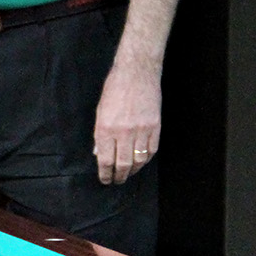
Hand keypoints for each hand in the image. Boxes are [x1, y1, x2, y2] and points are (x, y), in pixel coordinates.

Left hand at [93, 58, 161, 184]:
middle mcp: (124, 132)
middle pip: (123, 164)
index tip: (105, 180)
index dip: (105, 174)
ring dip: (133, 170)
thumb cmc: (114, 90)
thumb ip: (100, 135)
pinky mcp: (155, 127)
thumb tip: (99, 153)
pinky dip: (146, 159)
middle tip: (117, 181)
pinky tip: (141, 162)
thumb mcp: (100, 112)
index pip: (105, 160)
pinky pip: (152, 150)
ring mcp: (142, 130)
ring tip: (128, 174)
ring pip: (139, 160)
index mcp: (106, 129)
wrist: (137, 74)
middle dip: (119, 176)